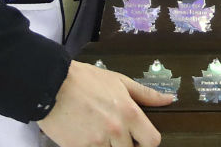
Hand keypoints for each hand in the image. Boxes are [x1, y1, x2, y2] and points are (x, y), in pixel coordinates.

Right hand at [37, 60, 171, 146]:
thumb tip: (170, 99)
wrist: (51, 83)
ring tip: (99, 135)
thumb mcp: (119, 81)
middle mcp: (116, 130)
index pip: (152, 141)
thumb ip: (145, 94)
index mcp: (129, 112)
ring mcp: (97, 142)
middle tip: (114, 135)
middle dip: (125, 145)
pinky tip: (85, 138)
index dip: (146, 142)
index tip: (138, 139)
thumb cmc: (85, 79)